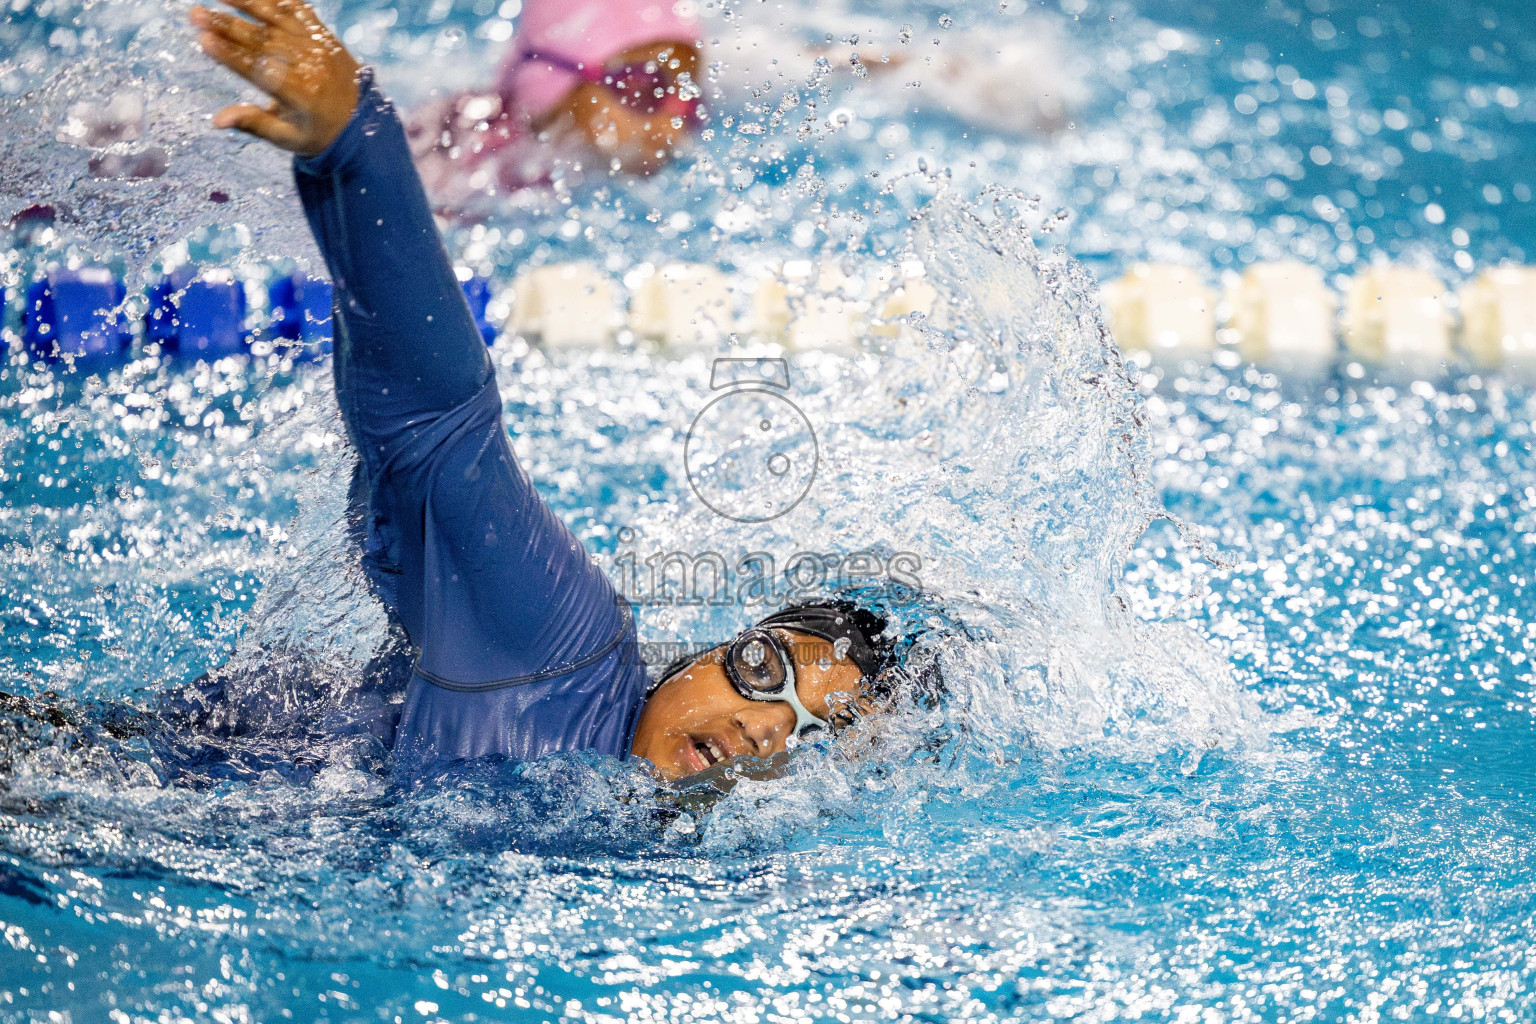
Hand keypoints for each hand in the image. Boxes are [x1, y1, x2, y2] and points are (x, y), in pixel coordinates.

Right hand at [191, 0, 361, 156]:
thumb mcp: (289, 138)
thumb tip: (216, 121)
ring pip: (278, 18)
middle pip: (262, 40)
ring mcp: (319, 46)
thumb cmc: (320, 133)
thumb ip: (254, 123)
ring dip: (245, 3)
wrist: (364, 120)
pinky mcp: (324, 34)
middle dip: (227, 26)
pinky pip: (298, 9)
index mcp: (302, 94)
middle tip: (195, 14)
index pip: (259, 70)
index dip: (230, 55)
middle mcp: (311, 65)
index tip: (203, 41)